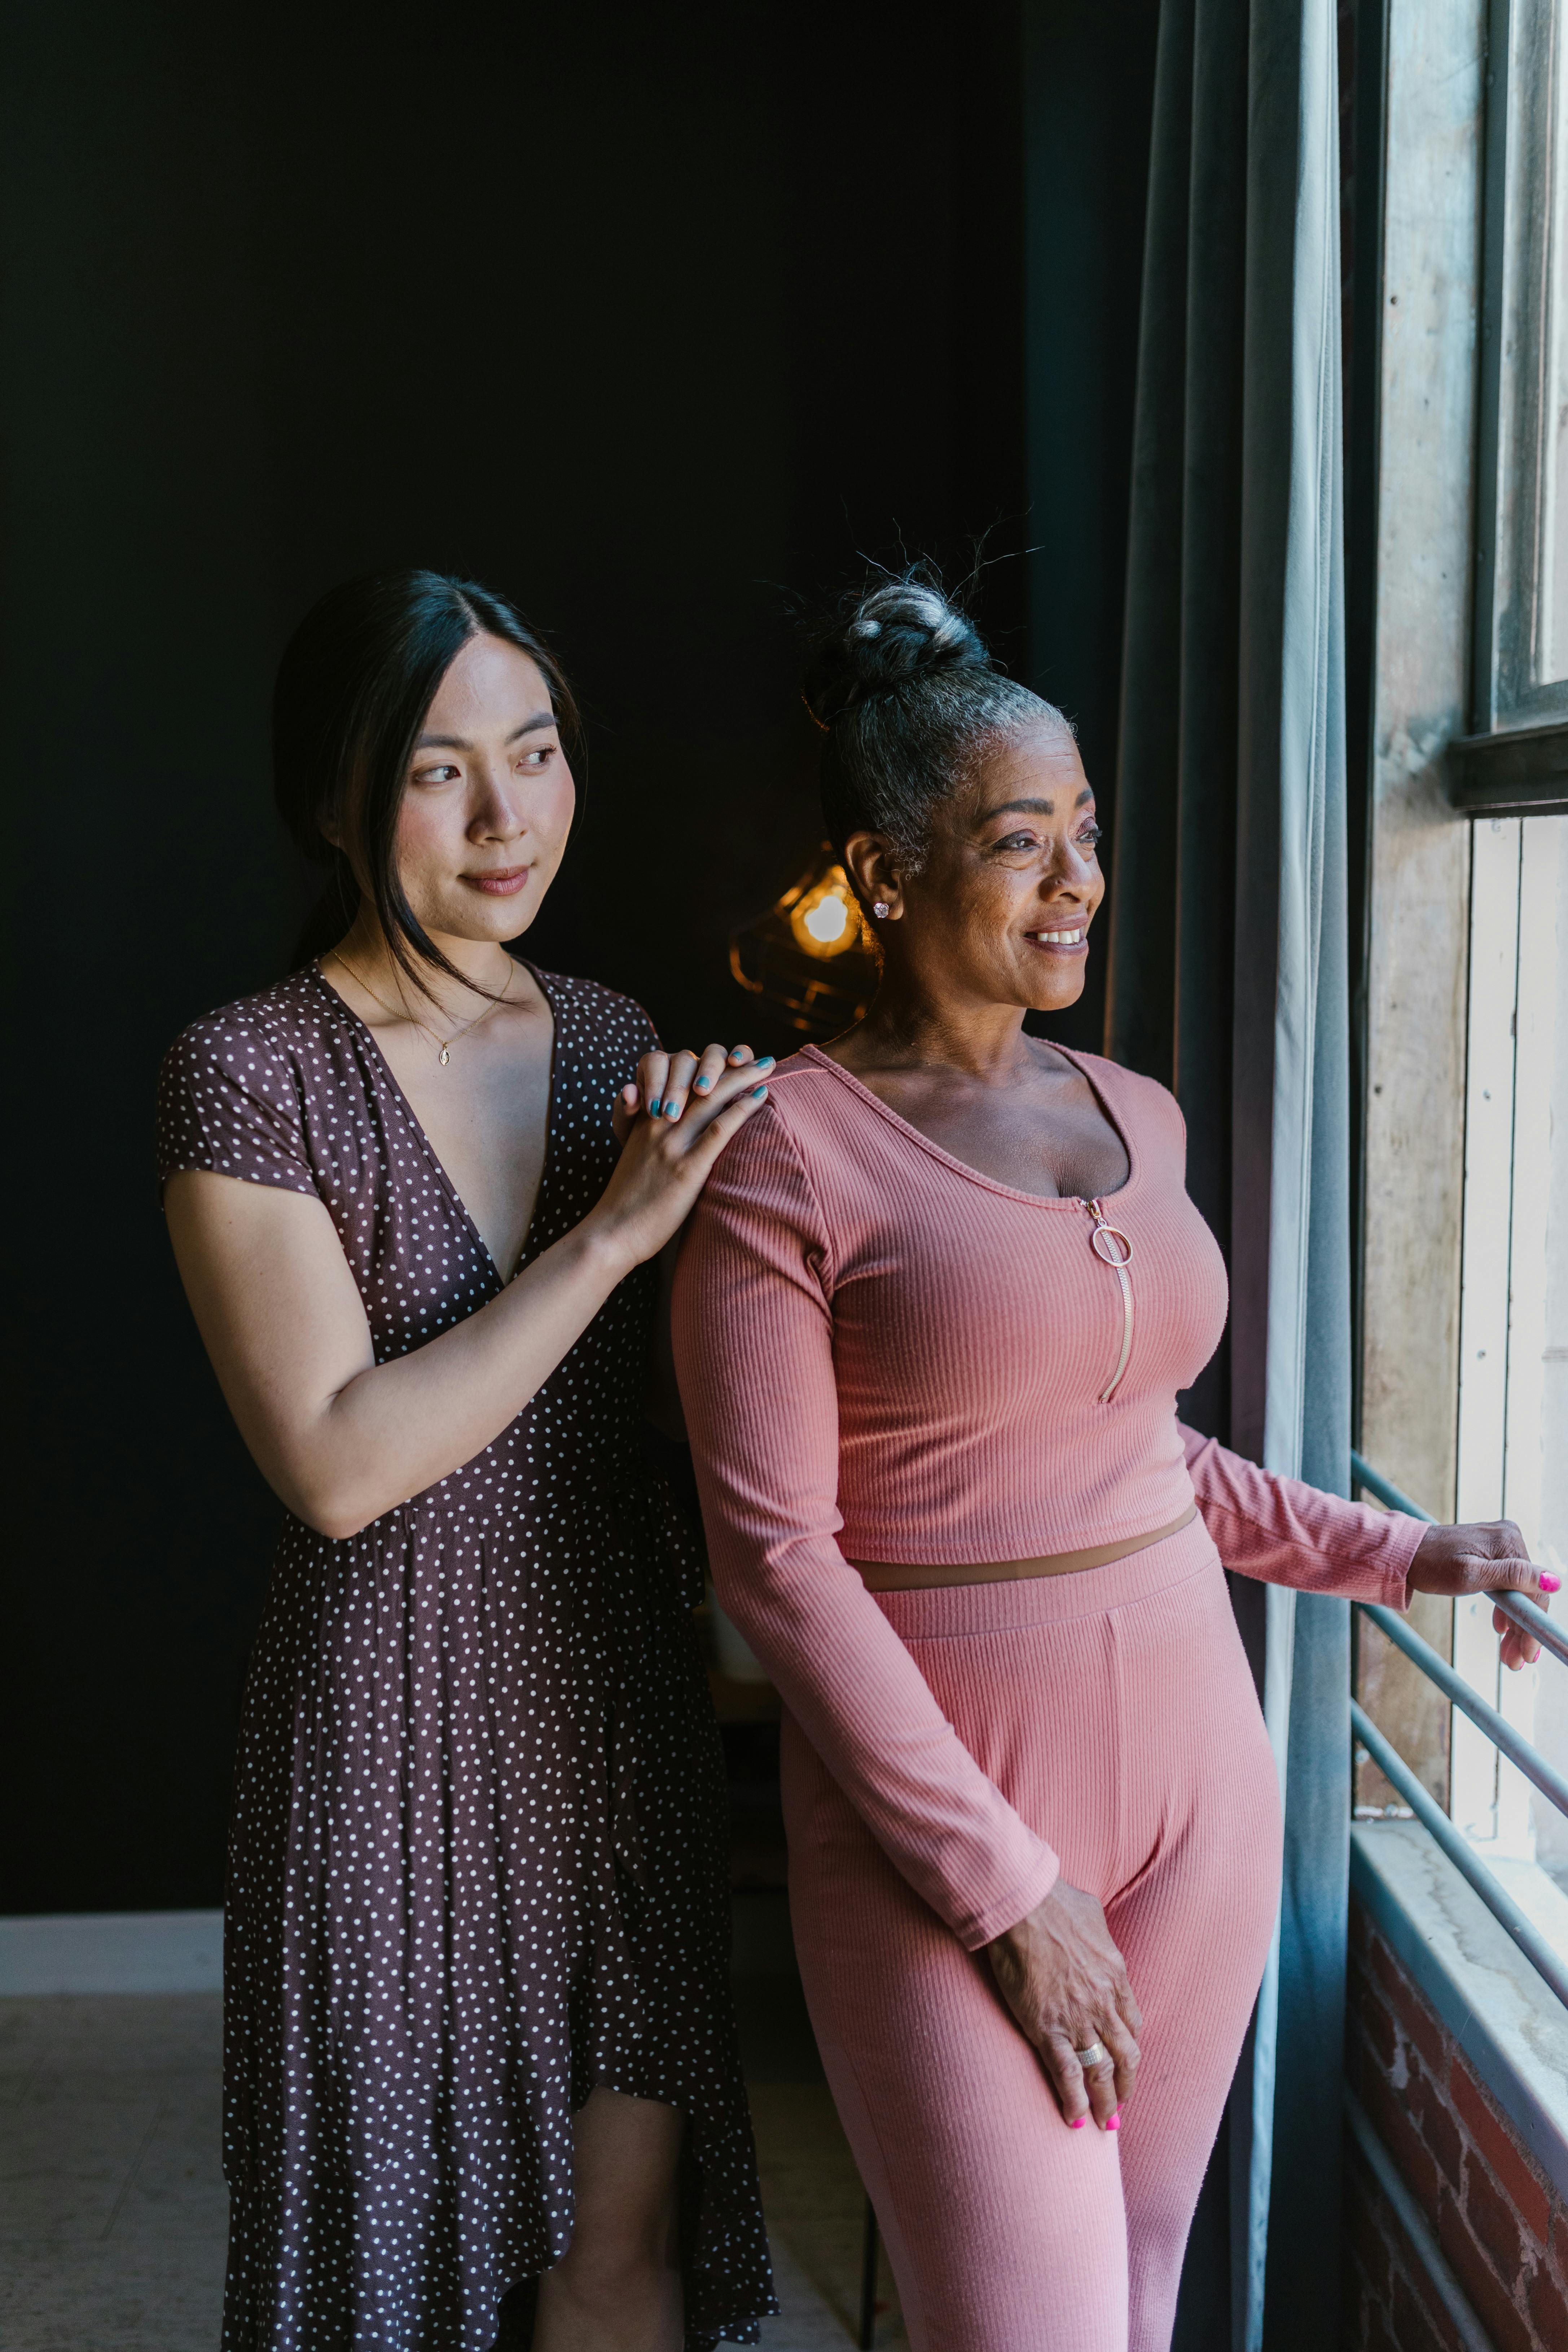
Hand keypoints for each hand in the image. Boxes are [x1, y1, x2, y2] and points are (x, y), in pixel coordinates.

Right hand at [590, 1042, 772, 1271]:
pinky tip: (759, 1097)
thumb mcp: (633, 1158)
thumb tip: (670, 1125)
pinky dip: (741, 1109)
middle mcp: (659, 1126)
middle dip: (733, 1067)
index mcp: (646, 1122)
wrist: (612, 1233)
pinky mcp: (686, 1169)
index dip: (707, 1067)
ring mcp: (672, 1146)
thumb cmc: (625, 1203)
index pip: (678, 1082)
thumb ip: (649, 1136)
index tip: (732, 1061)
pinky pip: (717, 1129)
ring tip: (766, 1067)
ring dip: (742, 1078)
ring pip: (710, 1099)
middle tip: (761, 1058)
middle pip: (699, 1083)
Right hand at [987, 1880, 1141, 2131]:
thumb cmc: (1055, 1901)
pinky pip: (1067, 2074)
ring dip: (1106, 2102)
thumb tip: (1091, 1930)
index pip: (1132, 2025)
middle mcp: (1103, 2004)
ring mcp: (1077, 2019)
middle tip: (1122, 2106)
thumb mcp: (1092, 1914)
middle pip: (1125, 2056)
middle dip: (1125, 2085)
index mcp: (1116, 1977)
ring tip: (1107, 2124)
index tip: (1126, 2064)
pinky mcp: (1047, 2028)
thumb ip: (1097, 1933)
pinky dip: (1073, 2101)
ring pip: (1101, 2072)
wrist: (1025, 1906)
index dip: (1130, 2050)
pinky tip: (1076, 2120)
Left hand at [1406, 1521, 1558, 1671]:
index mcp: (1508, 1541)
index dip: (1533, 1627)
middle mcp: (1509, 1539)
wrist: (1405, 1554)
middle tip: (1514, 1661)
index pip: (1534, 1592)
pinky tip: (1501, 1629)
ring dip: (1515, 1625)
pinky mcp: (1491, 1554)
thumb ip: (1511, 1577)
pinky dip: (1505, 1609)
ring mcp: (1501, 1546)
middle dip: (1522, 1631)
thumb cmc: (1430, 1563)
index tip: (1528, 1655)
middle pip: (1527, 1594)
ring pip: (1518, 1593)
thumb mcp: (1469, 1575)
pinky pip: (1507, 1586)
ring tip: (1507, 1653)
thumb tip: (1552, 1581)